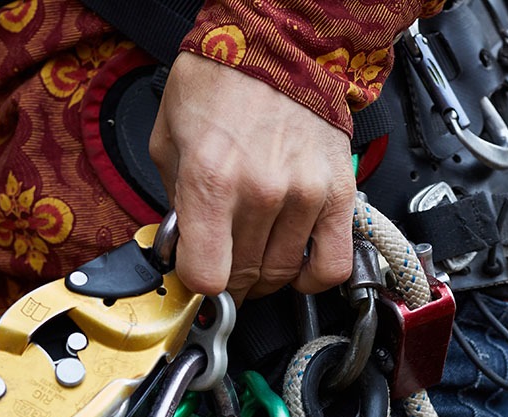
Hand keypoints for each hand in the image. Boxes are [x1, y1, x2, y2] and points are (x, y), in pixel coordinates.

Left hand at [149, 54, 356, 302]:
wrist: (278, 44)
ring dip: (266, 275)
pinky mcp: (337, 195)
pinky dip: (313, 278)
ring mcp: (303, 195)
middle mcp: (261, 191)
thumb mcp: (170, 138)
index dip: (197, 281)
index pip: (206, 275)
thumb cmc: (222, 83)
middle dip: (229, 278)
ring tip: (257, 253)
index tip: (198, 271)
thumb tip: (184, 246)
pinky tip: (298, 267)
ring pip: (282, 274)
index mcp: (212, 178)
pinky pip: (332, 265)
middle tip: (225, 262)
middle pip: (244, 278)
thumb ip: (174, 200)